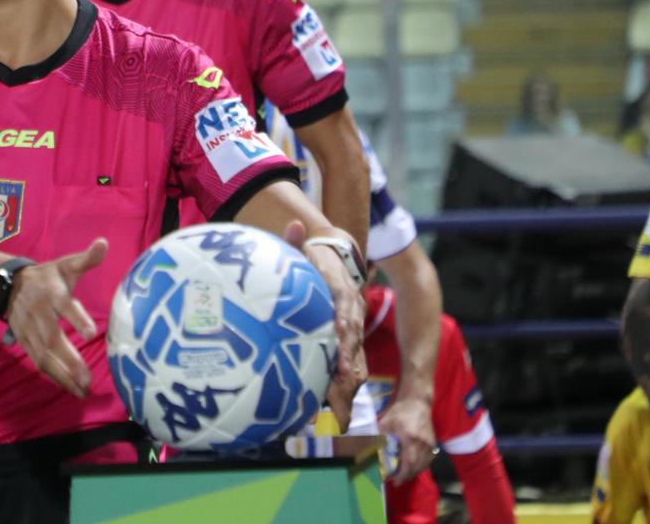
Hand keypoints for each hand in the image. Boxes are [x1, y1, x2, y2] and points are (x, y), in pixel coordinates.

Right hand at [5, 239, 106, 398]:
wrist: (7, 286)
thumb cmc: (46, 277)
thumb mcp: (65, 264)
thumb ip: (86, 258)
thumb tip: (104, 243)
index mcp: (52, 293)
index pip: (65, 306)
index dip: (77, 319)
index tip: (91, 334)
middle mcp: (39, 314)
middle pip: (53, 339)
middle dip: (70, 360)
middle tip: (88, 378)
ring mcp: (29, 331)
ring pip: (44, 356)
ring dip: (63, 375)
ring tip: (82, 389)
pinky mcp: (24, 342)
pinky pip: (38, 362)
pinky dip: (53, 377)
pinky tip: (70, 388)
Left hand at [285, 222, 366, 430]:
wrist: (339, 267)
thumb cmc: (315, 264)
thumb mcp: (307, 253)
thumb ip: (298, 242)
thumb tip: (295, 224)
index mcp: (343, 299)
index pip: (347, 316)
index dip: (345, 331)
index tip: (340, 345)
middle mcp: (350, 322)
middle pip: (355, 353)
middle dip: (347, 377)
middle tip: (336, 399)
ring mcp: (350, 341)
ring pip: (354, 372)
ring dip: (345, 397)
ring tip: (337, 423)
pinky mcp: (343, 355)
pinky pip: (343, 380)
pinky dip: (337, 400)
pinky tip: (326, 424)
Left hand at [379, 395, 436, 482]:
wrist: (417, 400)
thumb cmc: (400, 410)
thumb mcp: (386, 422)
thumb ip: (379, 437)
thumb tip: (368, 449)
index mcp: (409, 438)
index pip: (409, 462)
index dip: (402, 475)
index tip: (395, 481)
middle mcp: (422, 443)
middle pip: (417, 466)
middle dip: (407, 475)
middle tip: (397, 480)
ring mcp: (430, 443)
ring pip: (424, 465)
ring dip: (414, 472)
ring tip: (404, 474)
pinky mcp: (433, 442)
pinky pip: (429, 459)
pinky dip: (421, 466)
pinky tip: (413, 466)